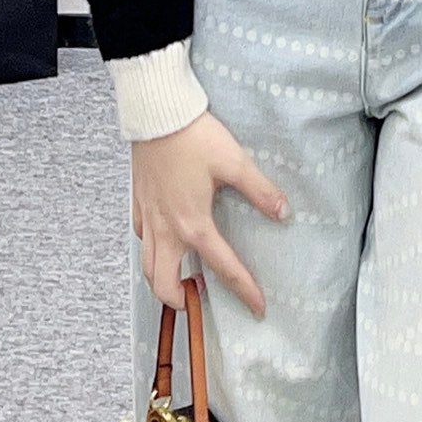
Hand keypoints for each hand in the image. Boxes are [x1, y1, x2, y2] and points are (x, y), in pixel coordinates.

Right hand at [130, 109, 289, 318]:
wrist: (156, 113)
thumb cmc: (193, 136)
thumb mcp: (234, 162)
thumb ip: (260, 191)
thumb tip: (283, 212)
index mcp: (194, 224)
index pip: (223, 268)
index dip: (244, 291)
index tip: (258, 308)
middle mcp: (167, 228)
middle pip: (164, 284)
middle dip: (180, 302)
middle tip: (199, 300)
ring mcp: (148, 216)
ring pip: (146, 265)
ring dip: (161, 280)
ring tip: (179, 279)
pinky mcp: (138, 201)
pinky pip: (140, 237)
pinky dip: (150, 247)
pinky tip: (163, 239)